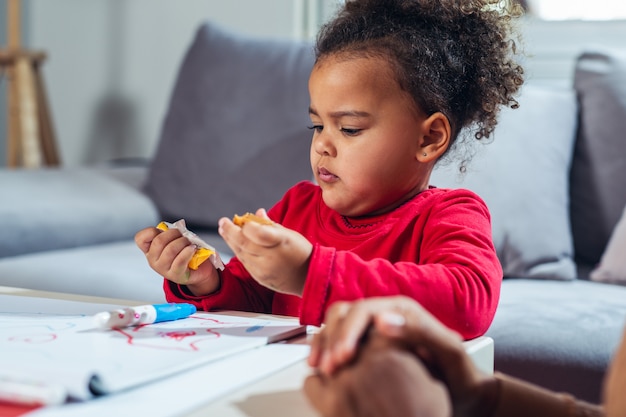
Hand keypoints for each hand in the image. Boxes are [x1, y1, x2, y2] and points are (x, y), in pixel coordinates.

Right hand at [134, 227, 219, 295]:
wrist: (197, 270)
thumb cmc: (184, 251)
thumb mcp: (175, 239)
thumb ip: (172, 232)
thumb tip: (179, 227)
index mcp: (149, 250)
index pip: (140, 238)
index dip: (152, 231)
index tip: (164, 231)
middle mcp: (152, 260)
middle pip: (159, 241)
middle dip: (174, 233)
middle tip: (183, 235)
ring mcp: (162, 269)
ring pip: (170, 250)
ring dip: (183, 242)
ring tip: (190, 243)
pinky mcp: (175, 275)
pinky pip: (180, 261)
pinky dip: (188, 251)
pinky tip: (192, 248)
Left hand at [218, 208, 312, 295]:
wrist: (309, 278)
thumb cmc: (301, 252)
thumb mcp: (289, 234)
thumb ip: (270, 225)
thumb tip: (257, 213)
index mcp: (281, 242)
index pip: (257, 233)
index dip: (246, 226)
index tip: (240, 219)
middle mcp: (271, 257)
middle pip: (244, 243)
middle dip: (230, 231)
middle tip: (222, 222)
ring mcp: (264, 269)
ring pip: (241, 253)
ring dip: (230, 241)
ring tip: (224, 230)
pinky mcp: (260, 277)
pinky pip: (245, 262)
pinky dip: (238, 252)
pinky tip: (234, 244)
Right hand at [306, 296, 498, 416]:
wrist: (464, 391)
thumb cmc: (460, 373)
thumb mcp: (449, 351)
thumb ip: (420, 332)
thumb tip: (383, 320)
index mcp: (402, 310)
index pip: (363, 310)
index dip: (348, 332)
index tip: (344, 358)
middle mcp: (384, 314)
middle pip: (344, 314)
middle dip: (332, 340)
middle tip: (330, 368)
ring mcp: (372, 329)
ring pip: (335, 324)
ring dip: (324, 344)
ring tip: (321, 369)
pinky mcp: (364, 345)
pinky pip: (335, 339)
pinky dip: (323, 350)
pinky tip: (320, 368)